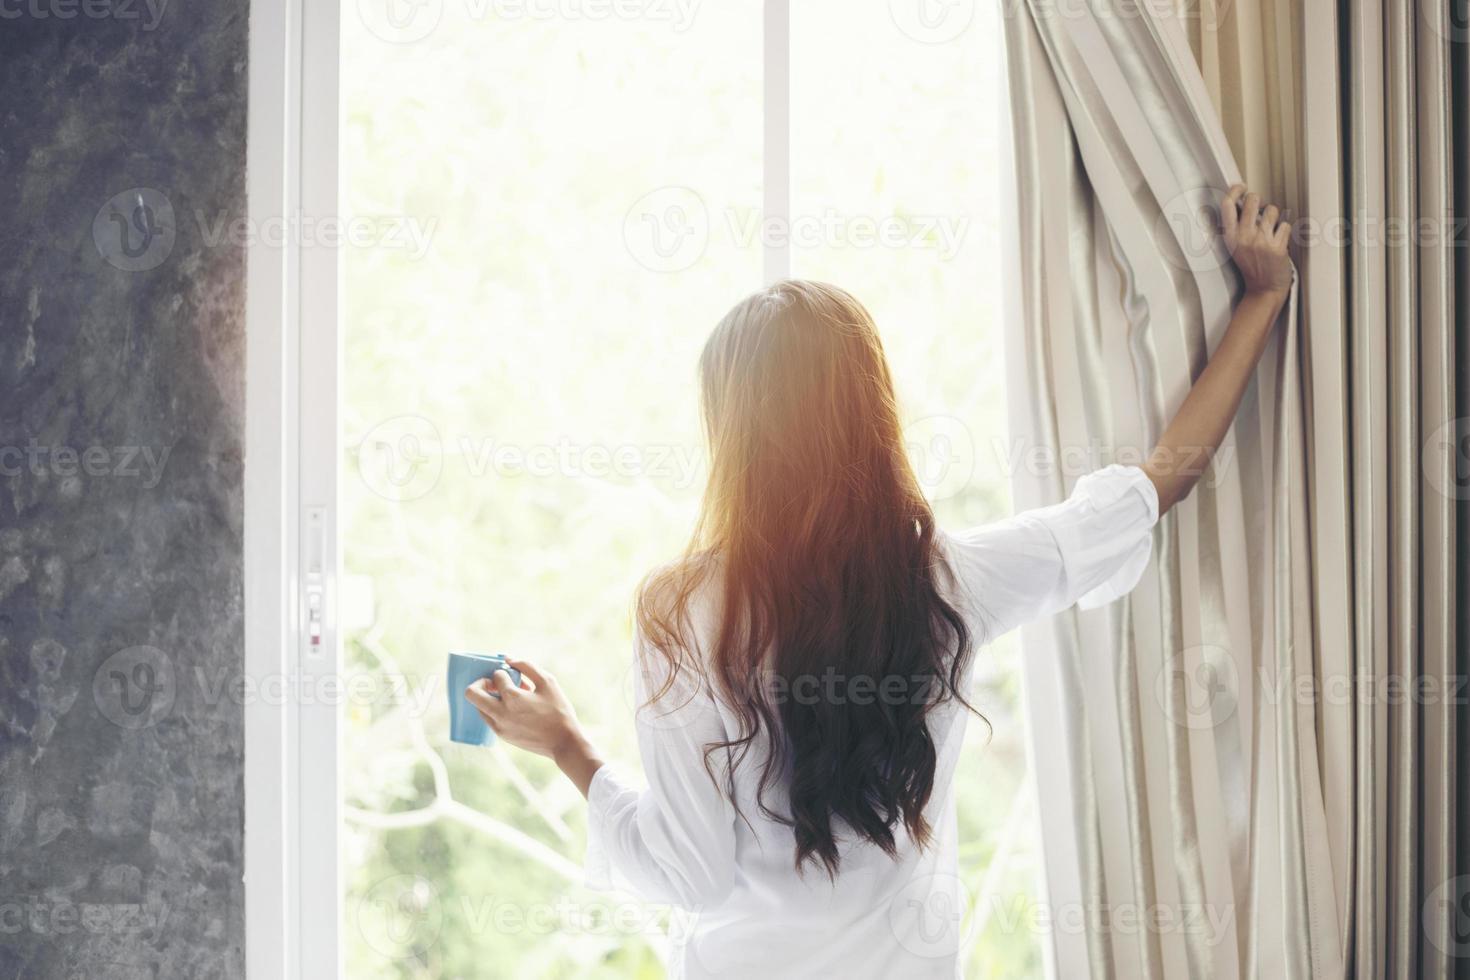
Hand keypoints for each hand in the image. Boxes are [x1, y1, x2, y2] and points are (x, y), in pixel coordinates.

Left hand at [465, 657, 583, 760]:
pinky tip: (512, 708)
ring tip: (508, 697)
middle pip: (471, 693)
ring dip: (488, 697)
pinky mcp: (501, 735)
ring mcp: (499, 726)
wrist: (563, 742)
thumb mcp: (547, 682)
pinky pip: (488, 718)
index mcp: (513, 698)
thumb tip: (508, 659)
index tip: (514, 676)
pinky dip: (494, 709)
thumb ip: (527, 666)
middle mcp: (501, 713)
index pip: (496, 676)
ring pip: (478, 707)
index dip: (504, 672)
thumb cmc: (558, 710)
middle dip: (481, 683)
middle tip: (495, 683)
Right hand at [1221, 184, 1292, 298]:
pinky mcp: (1277, 247)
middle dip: (1259, 200)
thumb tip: (1244, 202)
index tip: (1241, 187)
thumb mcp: (1235, 247)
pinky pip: (1285, 226)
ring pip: (1272, 210)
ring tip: (1270, 230)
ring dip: (1274, 218)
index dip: (1235, 190)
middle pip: (1253, 200)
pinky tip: (1278, 242)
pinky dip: (1284, 232)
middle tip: (1260, 208)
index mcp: (1231, 237)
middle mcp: (1244, 237)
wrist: (1264, 288)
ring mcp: (1261, 242)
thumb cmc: (1251, 266)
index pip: (1228, 205)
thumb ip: (1237, 226)